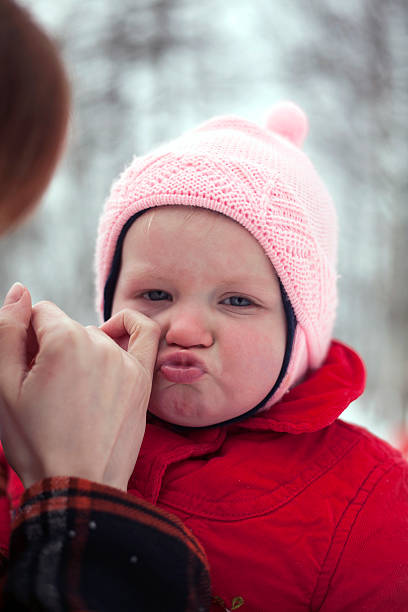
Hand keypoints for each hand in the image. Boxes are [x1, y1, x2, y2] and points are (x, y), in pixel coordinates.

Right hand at [0, 283, 159, 490]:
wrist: (79, 484)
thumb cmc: (35, 441)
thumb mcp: (3, 387)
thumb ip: (7, 330)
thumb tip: (20, 290)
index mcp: (63, 340)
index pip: (38, 313)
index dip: (25, 337)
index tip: (25, 368)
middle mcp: (99, 343)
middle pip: (66, 326)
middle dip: (51, 346)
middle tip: (46, 388)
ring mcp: (125, 360)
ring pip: (95, 336)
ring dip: (80, 350)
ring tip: (71, 391)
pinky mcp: (143, 377)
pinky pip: (145, 333)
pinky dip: (129, 326)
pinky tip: (113, 335)